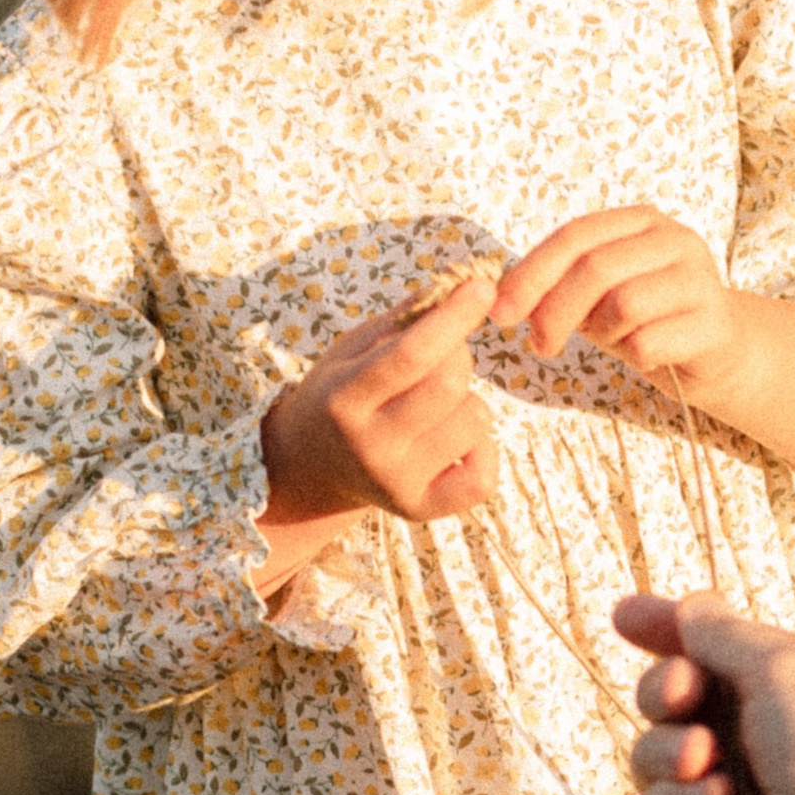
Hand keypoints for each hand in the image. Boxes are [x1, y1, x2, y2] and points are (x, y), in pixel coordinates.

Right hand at [260, 269, 503, 527]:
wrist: (311, 467)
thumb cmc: (342, 393)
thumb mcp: (352, 350)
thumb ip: (400, 320)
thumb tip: (458, 285)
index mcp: (344, 398)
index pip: (410, 355)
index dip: (452, 318)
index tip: (481, 288)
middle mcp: (369, 446)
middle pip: (449, 386)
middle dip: (459, 356)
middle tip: (442, 358)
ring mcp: (396, 483)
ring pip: (474, 421)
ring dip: (467, 401)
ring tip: (435, 405)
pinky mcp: (422, 510)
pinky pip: (483, 475)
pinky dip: (483, 448)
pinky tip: (456, 440)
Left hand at [495, 209, 756, 418]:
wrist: (719, 354)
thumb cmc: (649, 320)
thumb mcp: (599, 295)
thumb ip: (559, 286)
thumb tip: (501, 299)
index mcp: (641, 222)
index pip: (575, 236)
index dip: (532, 273)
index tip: (501, 311)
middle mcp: (674, 240)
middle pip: (596, 268)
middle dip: (554, 311)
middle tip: (540, 345)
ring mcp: (700, 279)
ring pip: (624, 304)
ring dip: (603, 333)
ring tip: (613, 341)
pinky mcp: (715, 323)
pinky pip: (648, 342)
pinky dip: (634, 355)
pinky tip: (647, 354)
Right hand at [618, 591, 794, 794]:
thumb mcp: (783, 668)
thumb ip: (723, 636)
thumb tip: (690, 606)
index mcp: (785, 693)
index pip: (711, 654)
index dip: (665, 631)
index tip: (623, 616)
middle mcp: (755, 747)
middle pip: (669, 703)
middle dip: (663, 689)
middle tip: (682, 694)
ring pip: (651, 759)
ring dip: (665, 749)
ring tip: (704, 757)